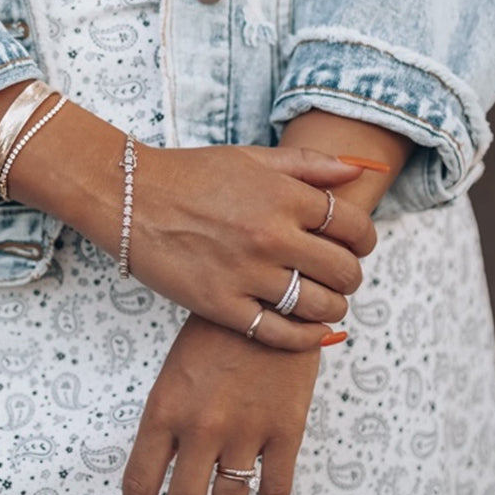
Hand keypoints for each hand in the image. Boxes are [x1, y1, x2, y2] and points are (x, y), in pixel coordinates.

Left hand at [121, 312, 323, 494]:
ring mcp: (245, 430)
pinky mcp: (286, 430)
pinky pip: (276, 492)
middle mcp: (200, 426)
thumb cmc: (216, 331)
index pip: (139, 485)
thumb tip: (162, 479)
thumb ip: (168, 423)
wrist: (273, 293)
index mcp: (163, 409)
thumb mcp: (176, 372)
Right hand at [122, 140, 375, 348]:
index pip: (354, 227)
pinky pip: (281, 334)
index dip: (364, 239)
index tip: (356, 244)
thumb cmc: (191, 174)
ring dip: (332, 307)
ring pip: (320, 306)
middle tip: (338, 274)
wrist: (129, 198)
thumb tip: (361, 169)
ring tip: (324, 300)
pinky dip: (306, 337)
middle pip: (344, 271)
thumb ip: (309, 164)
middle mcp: (271, 235)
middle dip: (350, 275)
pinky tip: (310, 330)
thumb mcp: (252, 157)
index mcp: (283, 196)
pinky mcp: (222, 306)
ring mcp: (247, 274)